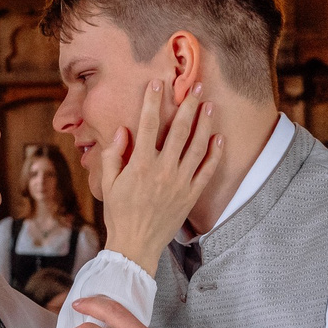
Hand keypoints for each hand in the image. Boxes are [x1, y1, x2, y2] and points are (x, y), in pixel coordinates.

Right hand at [93, 81, 218, 270]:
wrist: (136, 244)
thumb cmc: (119, 213)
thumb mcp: (108, 183)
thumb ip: (114, 154)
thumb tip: (123, 131)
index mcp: (140, 164)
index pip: (147, 125)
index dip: (152, 102)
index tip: (157, 83)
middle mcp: (163, 170)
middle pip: (179, 130)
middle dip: (188, 105)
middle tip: (197, 86)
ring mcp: (180, 182)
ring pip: (197, 146)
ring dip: (205, 123)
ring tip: (210, 105)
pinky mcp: (191, 195)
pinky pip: (207, 171)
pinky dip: (215, 153)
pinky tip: (219, 138)